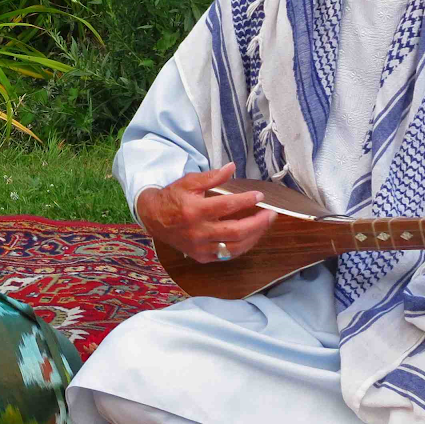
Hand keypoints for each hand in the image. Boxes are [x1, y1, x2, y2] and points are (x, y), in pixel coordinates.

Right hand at [138, 161, 277, 264]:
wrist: (153, 218)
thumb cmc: (173, 198)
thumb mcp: (189, 182)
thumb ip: (212, 177)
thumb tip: (232, 167)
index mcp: (195, 211)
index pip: (227, 206)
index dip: (246, 201)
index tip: (260, 196)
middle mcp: (198, 232)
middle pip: (236, 231)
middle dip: (258, 223)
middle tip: (271, 214)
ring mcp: (200, 247)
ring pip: (235, 247)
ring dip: (254, 236)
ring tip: (264, 224)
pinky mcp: (201, 256)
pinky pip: (227, 255)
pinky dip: (241, 246)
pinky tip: (250, 236)